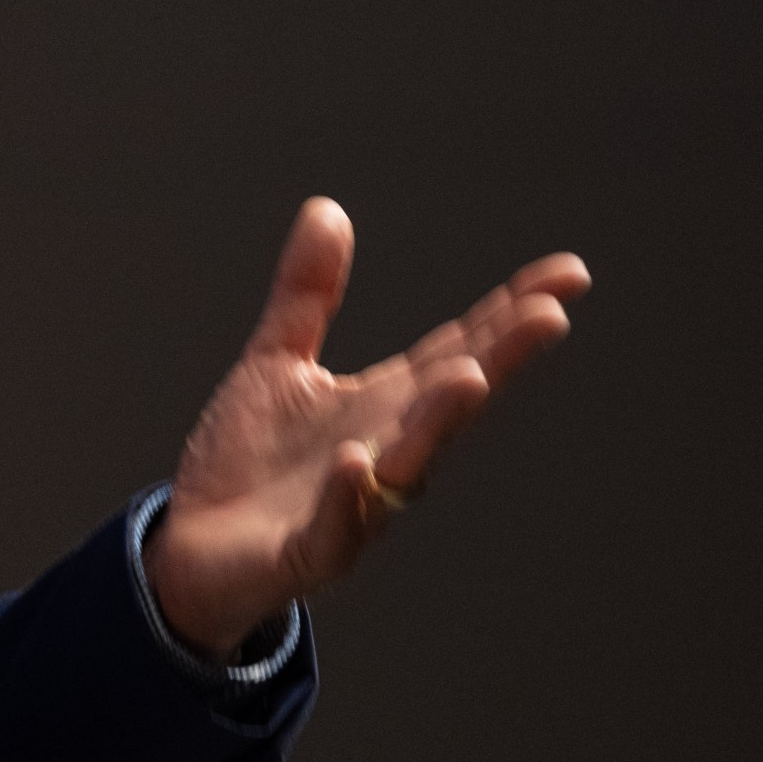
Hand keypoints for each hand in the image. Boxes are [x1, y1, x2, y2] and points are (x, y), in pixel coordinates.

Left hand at [146, 198, 587, 656]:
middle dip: (502, 359)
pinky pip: (337, 529)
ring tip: (471, 376)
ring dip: (440, 423)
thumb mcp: (277, 364)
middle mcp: (387, 451)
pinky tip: (357, 463)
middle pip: (453, 401)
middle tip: (549, 314)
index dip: (511, 312)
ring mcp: (354, 505)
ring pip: (410, 465)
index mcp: (386, 405)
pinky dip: (350, 499)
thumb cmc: (249, 464)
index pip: (461, 348)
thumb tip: (328, 209)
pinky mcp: (308, 553)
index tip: (569, 271)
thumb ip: (308, 295)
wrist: (194, 551)